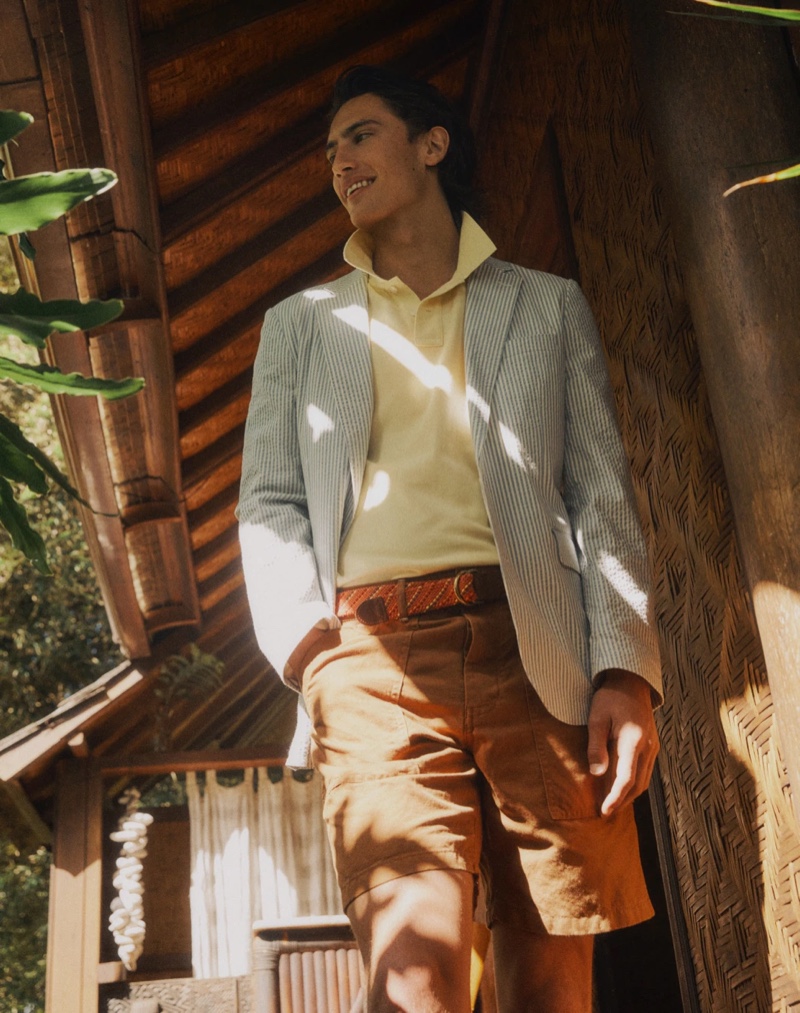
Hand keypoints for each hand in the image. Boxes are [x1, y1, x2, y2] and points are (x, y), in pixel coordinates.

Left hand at [587, 669, 658, 816]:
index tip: (604, 811)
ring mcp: (653, 747)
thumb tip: (596, 774)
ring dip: (629, 794)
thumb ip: (596, 746)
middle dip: (622, 801)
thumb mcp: (597, 718)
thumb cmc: (610, 698)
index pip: (626, 778)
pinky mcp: (652, 745)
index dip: (615, 797)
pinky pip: (645, 771)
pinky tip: (620, 786)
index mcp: (633, 740)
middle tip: (605, 813)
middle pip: (638, 784)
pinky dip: (634, 783)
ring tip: (611, 804)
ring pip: (644, 780)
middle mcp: (648, 747)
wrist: (631, 683)